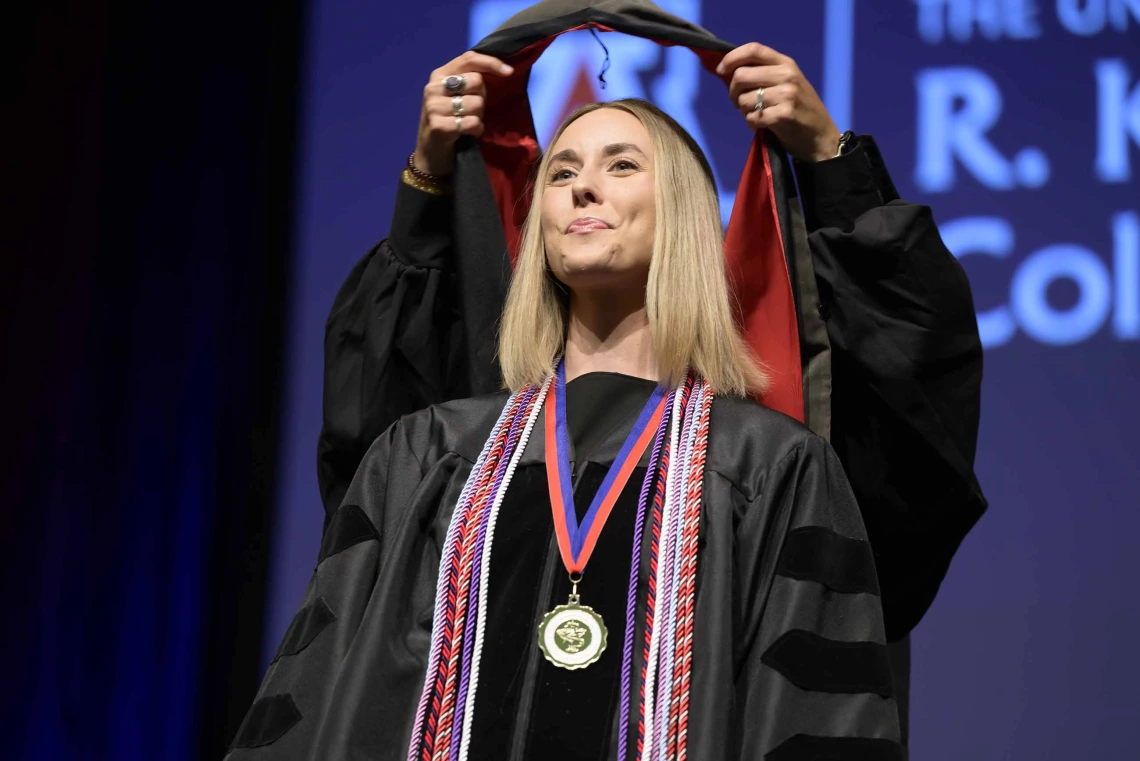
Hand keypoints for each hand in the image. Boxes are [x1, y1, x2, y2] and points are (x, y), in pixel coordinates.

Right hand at [414, 51, 513, 176]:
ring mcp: (433, 106)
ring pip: (477, 103)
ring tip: (467, 124)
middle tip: (472, 111)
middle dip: (482, 98)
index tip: (509, 72)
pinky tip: (466, 134)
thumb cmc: (450, 122)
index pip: (469, 59)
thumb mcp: (456, 97)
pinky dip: (476, 130)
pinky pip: (472, 122)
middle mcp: (433, 87)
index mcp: (440, 75)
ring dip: (479, 117)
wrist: (431, 154)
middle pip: (476, 81)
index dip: (491, 62)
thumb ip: (471, 82)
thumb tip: (503, 70)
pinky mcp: (438, 125)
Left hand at [716, 43, 841, 162]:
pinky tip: (761, 126)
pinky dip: (751, 124)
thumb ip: (764, 74)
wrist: (821, 137)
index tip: (721, 71)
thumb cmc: (800, 110)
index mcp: (786, 63)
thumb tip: (729, 72)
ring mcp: (786, 95)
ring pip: (743, 99)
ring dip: (743, 111)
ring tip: (755, 115)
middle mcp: (787, 75)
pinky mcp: (783, 115)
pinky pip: (751, 118)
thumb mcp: (788, 83)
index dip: (731, 58)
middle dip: (733, 92)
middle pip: (741, 75)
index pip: (753, 49)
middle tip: (739, 103)